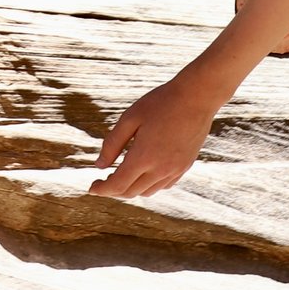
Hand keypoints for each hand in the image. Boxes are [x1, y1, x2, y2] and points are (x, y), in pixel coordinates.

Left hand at [89, 76, 219, 197]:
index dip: (102, 190)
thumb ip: (112, 144)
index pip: (118, 185)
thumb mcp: (130, 118)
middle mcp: (160, 169)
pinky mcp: (185, 167)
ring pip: (147, 192)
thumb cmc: (160, 103)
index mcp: (144, 157)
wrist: (196, 97)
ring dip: (131, 189)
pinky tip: (144, 172)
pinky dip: (149, 185)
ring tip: (121, 176)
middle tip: (103, 181)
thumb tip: (99, 165)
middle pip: (131, 192)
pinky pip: (163, 185)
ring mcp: (175, 170)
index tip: (91, 187)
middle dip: (114, 190)